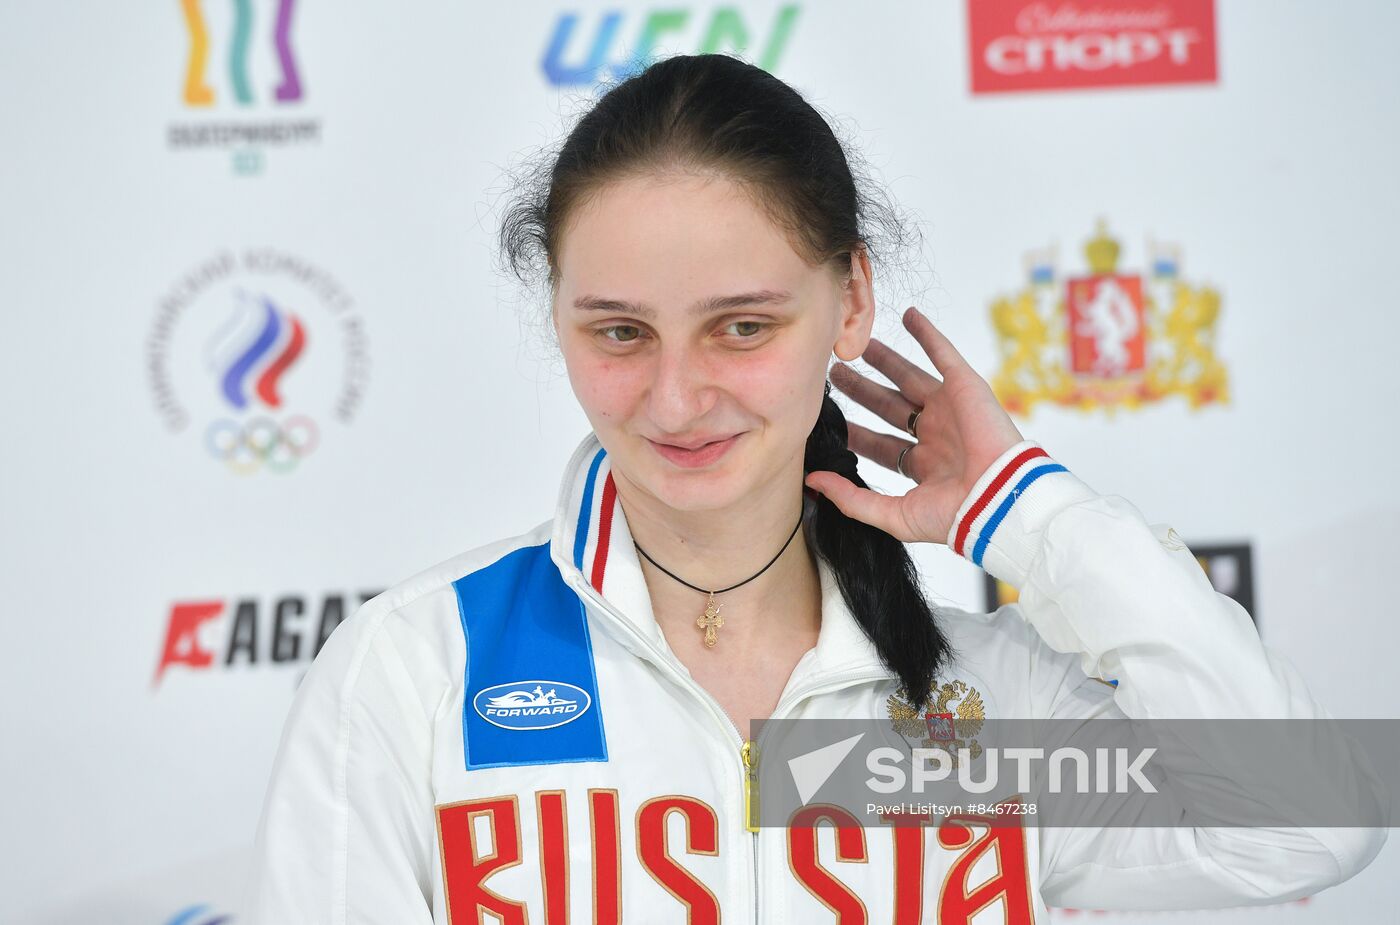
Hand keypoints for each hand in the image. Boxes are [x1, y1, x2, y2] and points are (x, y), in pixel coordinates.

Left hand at [803, 306, 1024, 544]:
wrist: (996, 498)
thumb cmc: (952, 515)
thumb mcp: (893, 515)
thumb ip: (851, 499)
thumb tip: (812, 482)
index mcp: (923, 467)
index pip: (880, 445)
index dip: (856, 434)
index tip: (829, 422)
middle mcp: (935, 436)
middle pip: (889, 407)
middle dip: (863, 391)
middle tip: (835, 375)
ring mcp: (949, 410)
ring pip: (910, 378)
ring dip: (886, 361)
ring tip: (860, 346)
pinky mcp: (965, 387)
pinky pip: (943, 353)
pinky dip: (927, 333)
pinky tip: (908, 316)